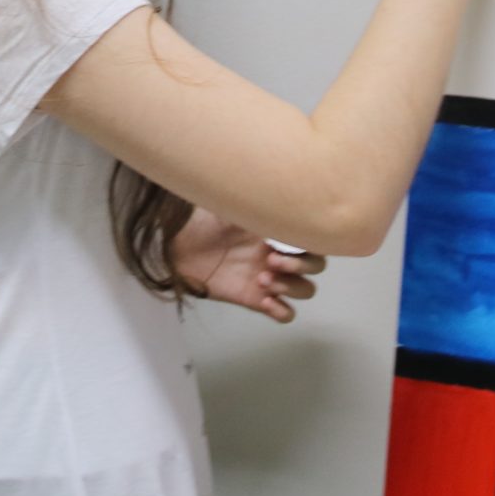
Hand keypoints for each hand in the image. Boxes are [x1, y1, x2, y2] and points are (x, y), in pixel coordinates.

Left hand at [172, 208, 325, 322]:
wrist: (178, 245)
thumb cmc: (203, 220)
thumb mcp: (230, 201)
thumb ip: (254, 198)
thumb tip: (272, 182)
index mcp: (278, 230)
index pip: (314, 238)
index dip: (309, 242)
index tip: (282, 238)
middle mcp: (279, 254)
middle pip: (316, 266)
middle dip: (301, 265)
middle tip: (271, 260)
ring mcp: (270, 278)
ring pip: (305, 289)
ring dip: (292, 287)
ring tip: (262, 280)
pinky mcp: (256, 300)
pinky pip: (286, 313)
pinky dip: (282, 310)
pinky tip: (265, 300)